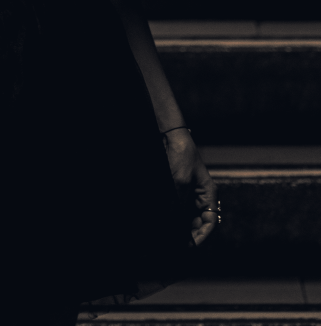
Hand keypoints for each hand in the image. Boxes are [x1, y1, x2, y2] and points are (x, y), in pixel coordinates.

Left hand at [163, 128, 217, 245]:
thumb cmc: (181, 156)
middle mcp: (201, 197)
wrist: (172, 138)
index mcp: (209, 194)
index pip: (211, 222)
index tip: (192, 246)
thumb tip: (176, 223)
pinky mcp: (180, 193)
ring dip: (184, 229)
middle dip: (192, 235)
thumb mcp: (180, 181)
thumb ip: (179, 202)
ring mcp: (190, 196)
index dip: (203, 236)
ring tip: (177, 239)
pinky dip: (178, 220)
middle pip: (200, 223)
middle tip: (182, 246)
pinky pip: (181, 211)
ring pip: (190, 219)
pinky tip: (173, 226)